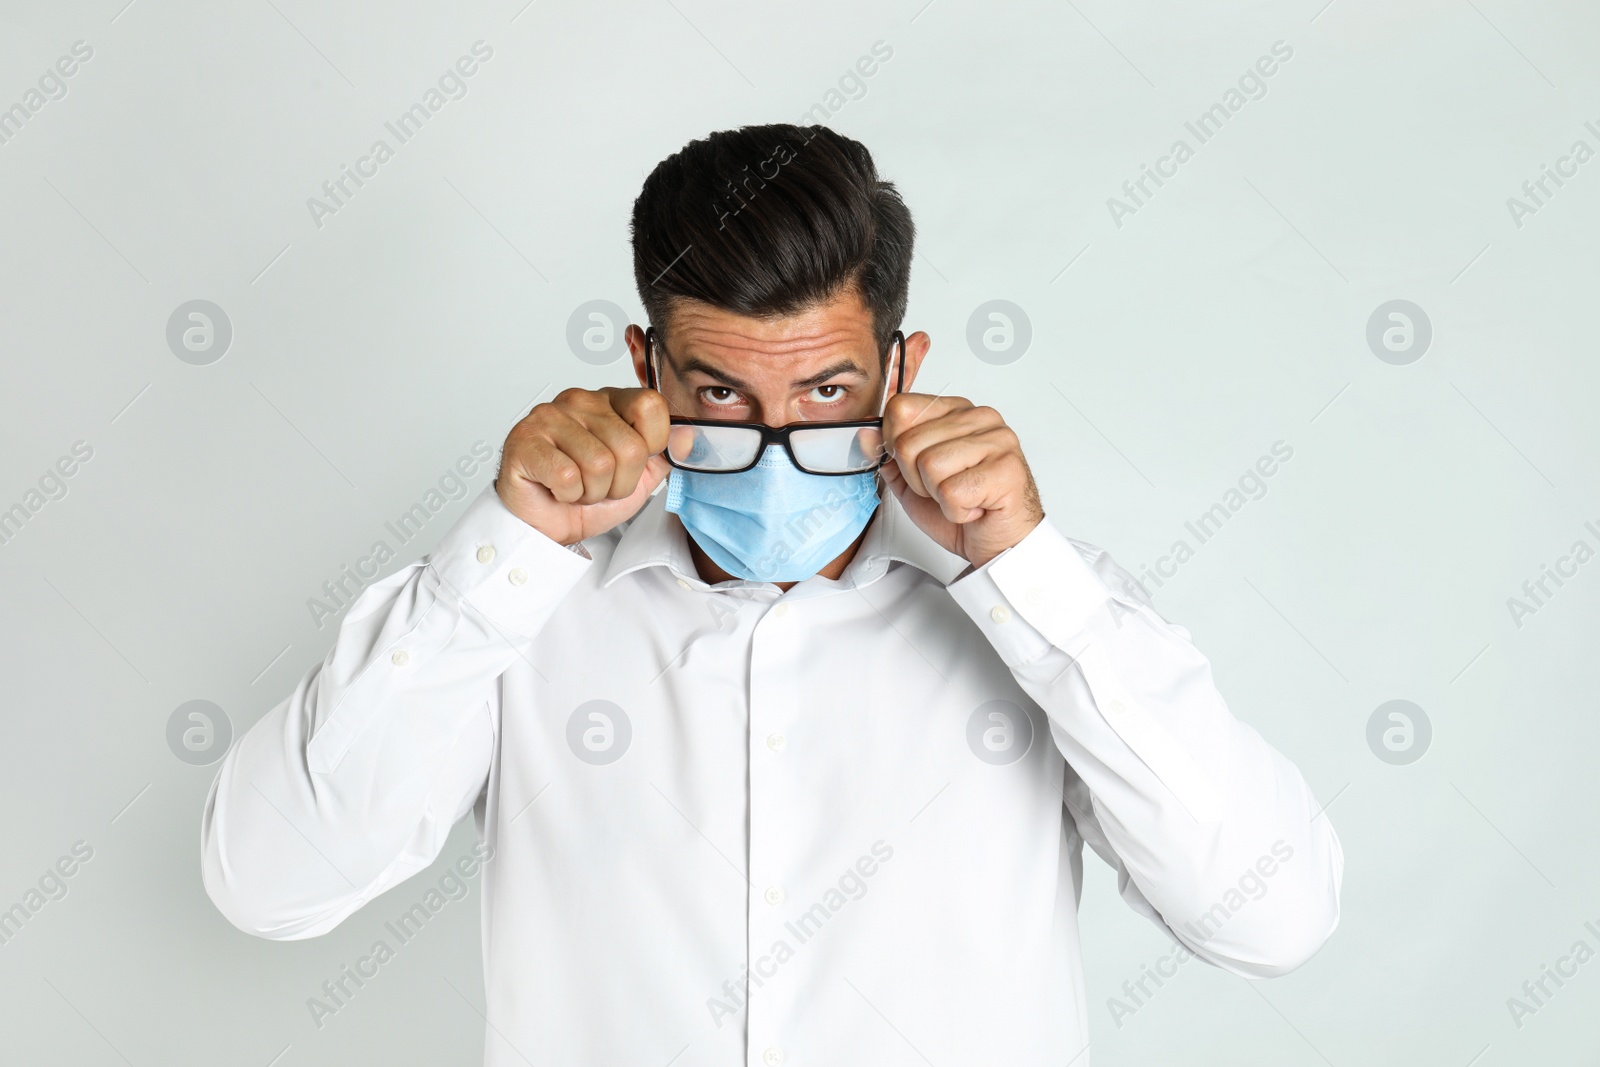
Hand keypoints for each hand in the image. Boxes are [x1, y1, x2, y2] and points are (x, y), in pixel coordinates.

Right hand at [496, 387, 670, 545]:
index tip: (630, 463)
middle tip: (597, 485)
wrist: (543, 525)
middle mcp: (580, 400)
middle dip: (619, 483)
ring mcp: (549, 416)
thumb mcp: (638, 478)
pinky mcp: (524, 440)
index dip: (650, 446)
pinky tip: (556, 488)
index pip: (651, 406)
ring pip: (600, 464)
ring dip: (592, 492)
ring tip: (577, 488)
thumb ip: (665, 455)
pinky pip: (568, 477)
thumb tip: (690, 436)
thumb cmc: (585, 496)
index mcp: (611, 400)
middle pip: (630, 446)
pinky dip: (568, 495)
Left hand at [881, 394, 1043, 568]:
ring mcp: (998, 441)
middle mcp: (980, 418)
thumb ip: (889, 456)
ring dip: (937, 496)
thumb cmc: (965, 508)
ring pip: (929, 466)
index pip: (901, 408)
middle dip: (917, 479)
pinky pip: (952, 491)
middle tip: (944, 489)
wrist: (999, 542)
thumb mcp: (914, 480)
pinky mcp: (1006, 470)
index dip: (895, 445)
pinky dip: (956, 511)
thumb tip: (866, 434)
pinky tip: (975, 507)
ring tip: (961, 497)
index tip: (917, 467)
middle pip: (909, 442)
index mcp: (956, 410)